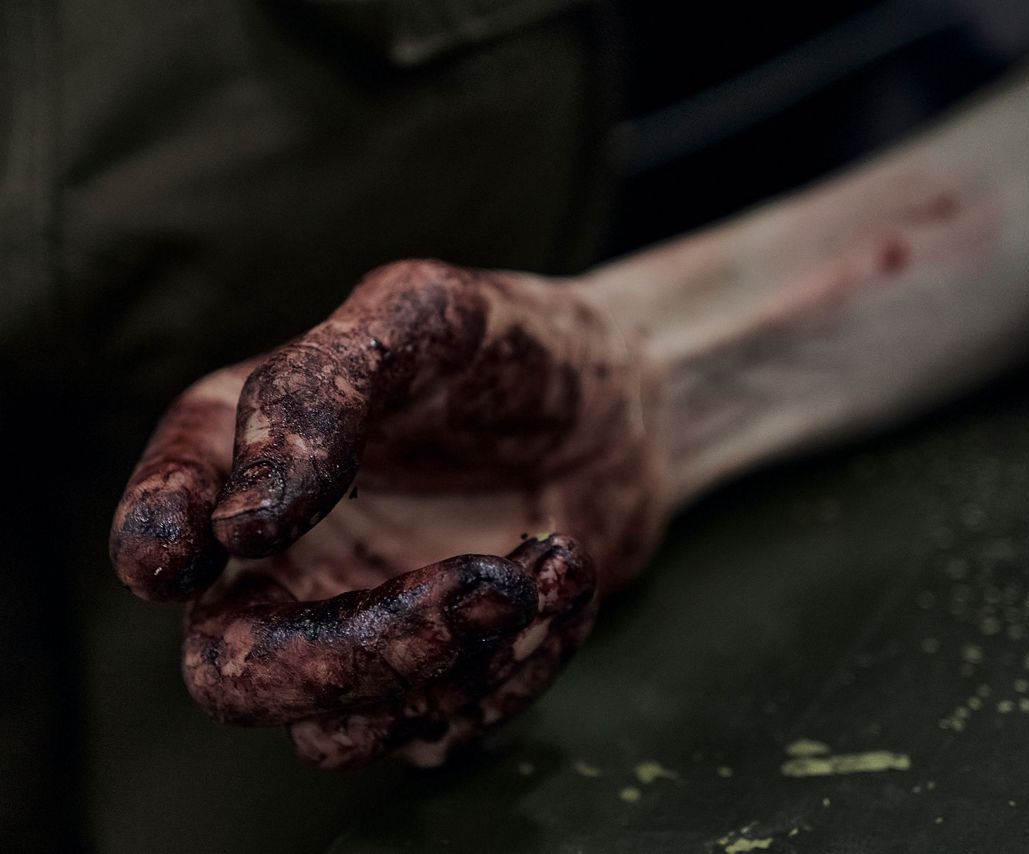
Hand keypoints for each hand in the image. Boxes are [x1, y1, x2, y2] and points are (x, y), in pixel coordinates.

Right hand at [110, 260, 668, 768]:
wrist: (620, 412)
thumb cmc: (507, 349)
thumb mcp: (424, 317)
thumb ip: (320, 393)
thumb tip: (240, 529)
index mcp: (244, 462)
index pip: (156, 527)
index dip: (160, 544)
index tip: (228, 540)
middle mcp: (278, 566)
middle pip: (235, 677)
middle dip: (359, 654)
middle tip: (487, 586)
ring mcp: (351, 635)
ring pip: (339, 732)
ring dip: (461, 663)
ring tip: (550, 568)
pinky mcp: (428, 682)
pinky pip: (438, 736)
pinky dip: (516, 674)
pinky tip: (565, 579)